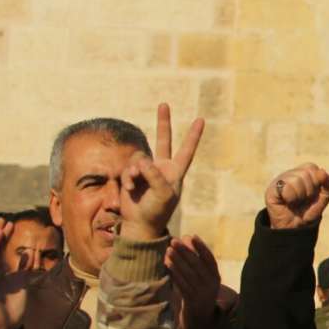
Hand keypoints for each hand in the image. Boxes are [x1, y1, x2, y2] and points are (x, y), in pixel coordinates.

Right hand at [119, 104, 204, 240]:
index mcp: (176, 172)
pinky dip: (128, 177)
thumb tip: (143, 160)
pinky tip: (130, 188)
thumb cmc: (157, 211)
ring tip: (135, 184)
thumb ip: (156, 175)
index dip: (193, 135)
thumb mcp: (163, 194)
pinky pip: (128, 168)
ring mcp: (146, 170)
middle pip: (163, 140)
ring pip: (139, 158)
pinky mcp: (132, 174)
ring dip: (135, 170)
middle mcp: (162, 167)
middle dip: (163, 122)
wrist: (140, 224)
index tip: (200, 119)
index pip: (187, 150)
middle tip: (164, 104)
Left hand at [167, 235, 219, 328]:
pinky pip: (182, 284)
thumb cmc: (199, 291)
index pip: (210, 259)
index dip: (201, 247)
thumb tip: (185, 237)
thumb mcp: (204, 278)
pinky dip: (174, 273)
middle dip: (185, 252)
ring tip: (169, 250)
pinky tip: (167, 264)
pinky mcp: (191, 300)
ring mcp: (201, 293)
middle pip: (198, 265)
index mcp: (215, 276)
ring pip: (189, 274)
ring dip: (178, 261)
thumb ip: (196, 260)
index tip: (192, 236)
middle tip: (174, 241)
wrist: (200, 317)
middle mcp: (211, 284)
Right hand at [265, 163, 328, 229]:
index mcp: (301, 172)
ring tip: (295, 202)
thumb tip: (322, 171)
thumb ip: (327, 183)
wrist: (295, 228)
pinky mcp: (271, 190)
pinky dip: (291, 198)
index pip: (311, 167)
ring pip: (296, 180)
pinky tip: (287, 202)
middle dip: (309, 190)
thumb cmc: (308, 211)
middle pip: (305, 173)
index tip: (312, 193)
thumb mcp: (323, 197)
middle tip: (302, 200)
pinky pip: (286, 188)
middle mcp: (289, 174)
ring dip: (300, 195)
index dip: (316, 181)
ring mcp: (279, 181)